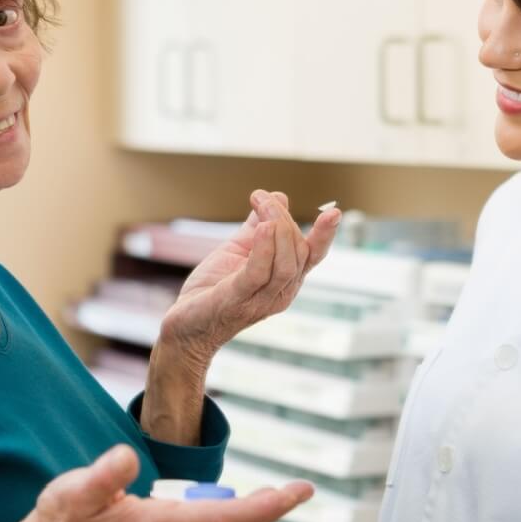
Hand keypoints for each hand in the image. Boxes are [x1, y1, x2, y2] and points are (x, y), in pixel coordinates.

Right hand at [5, 444, 313, 521]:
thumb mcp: (73, 492)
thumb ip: (102, 476)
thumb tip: (128, 459)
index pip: (228, 517)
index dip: (267, 505)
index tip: (297, 492)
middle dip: (272, 509)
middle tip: (304, 490)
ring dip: (257, 512)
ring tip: (284, 493)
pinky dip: (236, 513)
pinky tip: (244, 500)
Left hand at [157, 189, 341, 366]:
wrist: (186, 326)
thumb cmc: (213, 289)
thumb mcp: (238, 251)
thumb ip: (258, 225)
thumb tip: (278, 195)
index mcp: (285, 280)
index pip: (313, 256)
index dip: (325, 235)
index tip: (334, 212)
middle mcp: (281, 292)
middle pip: (298, 251)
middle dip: (284, 217)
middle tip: (261, 197)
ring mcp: (261, 300)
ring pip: (286, 264)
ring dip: (278, 228)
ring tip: (262, 204)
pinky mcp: (237, 300)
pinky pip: (258, 274)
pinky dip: (263, 250)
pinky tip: (261, 228)